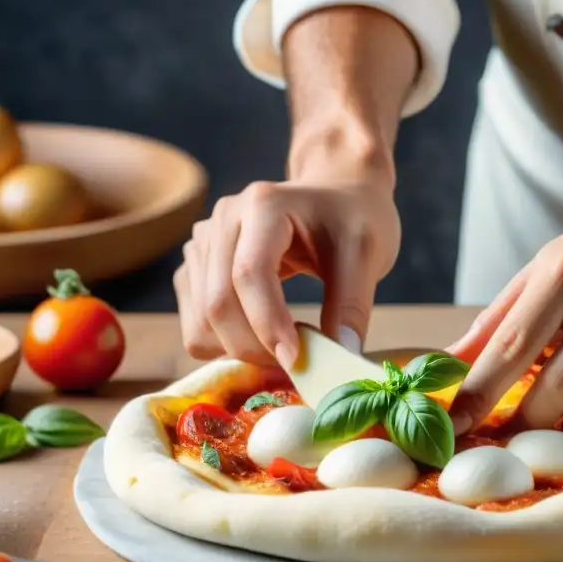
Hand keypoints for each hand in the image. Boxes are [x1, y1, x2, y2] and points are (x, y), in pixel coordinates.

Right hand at [174, 176, 399, 366]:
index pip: (249, 274)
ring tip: (285, 346)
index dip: (268, 324)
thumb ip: (352, 304)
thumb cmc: (354, 221)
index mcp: (263, 205)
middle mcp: (223, 220)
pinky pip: (196, 325)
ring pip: (201, 322)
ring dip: (239, 350)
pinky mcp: (197, 269)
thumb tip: (340, 354)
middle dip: (255, 347)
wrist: (338, 198)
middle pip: (218, 304)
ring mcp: (203, 244)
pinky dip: (226, 345)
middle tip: (298, 363)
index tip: (296, 360)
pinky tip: (263, 335)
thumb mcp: (366, 254)